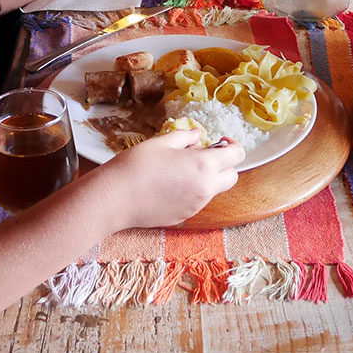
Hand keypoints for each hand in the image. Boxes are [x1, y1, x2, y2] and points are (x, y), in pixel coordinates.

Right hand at [106, 128, 243, 226]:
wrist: (115, 198)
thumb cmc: (136, 165)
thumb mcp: (162, 142)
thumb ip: (186, 137)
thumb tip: (198, 136)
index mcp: (204, 165)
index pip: (237, 156)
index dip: (232, 146)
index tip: (220, 141)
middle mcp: (205, 188)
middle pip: (232, 177)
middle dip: (224, 165)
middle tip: (204, 156)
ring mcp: (196, 205)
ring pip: (214, 190)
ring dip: (207, 179)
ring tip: (180, 170)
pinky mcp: (184, 217)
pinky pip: (197, 202)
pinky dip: (192, 192)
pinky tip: (169, 186)